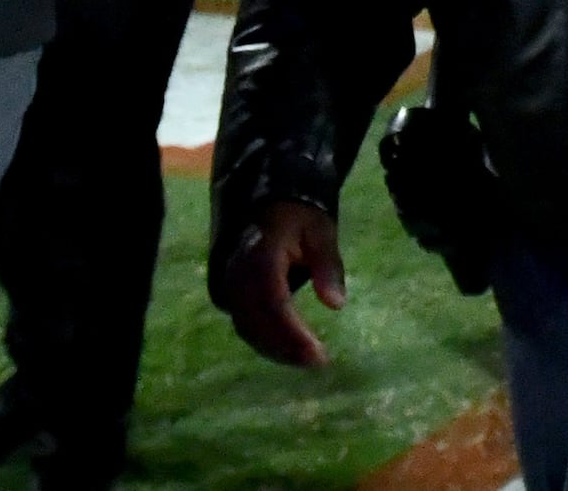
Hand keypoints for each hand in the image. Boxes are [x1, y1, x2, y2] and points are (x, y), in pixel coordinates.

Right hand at [214, 199, 346, 368]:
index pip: (273, 301)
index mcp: (261, 254)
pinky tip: (289, 351)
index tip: (317, 353)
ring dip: (275, 349)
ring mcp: (231, 286)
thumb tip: (337, 304)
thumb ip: (328, 265)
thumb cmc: (299, 218)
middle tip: (317, 362)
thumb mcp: (321, 232)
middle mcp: (239, 274)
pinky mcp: (231, 295)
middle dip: (285, 347)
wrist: (268, 204)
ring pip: (247, 328)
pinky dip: (265, 342)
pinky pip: (244, 325)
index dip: (292, 332)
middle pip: (256, 321)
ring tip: (307, 361)